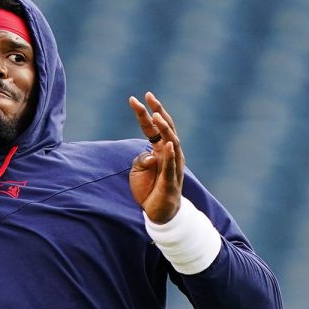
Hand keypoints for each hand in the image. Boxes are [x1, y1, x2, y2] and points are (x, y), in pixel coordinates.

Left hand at [128, 92, 183, 223]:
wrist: (158, 212)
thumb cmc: (148, 189)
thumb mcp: (138, 170)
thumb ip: (141, 159)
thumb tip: (149, 155)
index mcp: (160, 149)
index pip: (152, 128)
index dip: (144, 113)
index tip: (134, 99)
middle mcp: (170, 154)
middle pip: (166, 128)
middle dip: (158, 111)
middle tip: (149, 96)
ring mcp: (173, 166)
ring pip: (172, 142)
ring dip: (165, 129)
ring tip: (157, 116)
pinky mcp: (171, 180)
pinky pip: (172, 165)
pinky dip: (170, 154)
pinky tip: (168, 143)